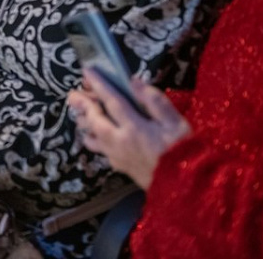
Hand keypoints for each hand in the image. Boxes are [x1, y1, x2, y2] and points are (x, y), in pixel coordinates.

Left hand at [68, 69, 189, 189]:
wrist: (190, 190)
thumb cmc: (186, 153)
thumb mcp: (177, 123)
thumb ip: (155, 102)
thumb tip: (134, 82)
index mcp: (135, 128)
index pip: (112, 101)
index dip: (99, 85)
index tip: (87, 72)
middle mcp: (121, 142)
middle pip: (95, 121)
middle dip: (83, 106)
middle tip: (72, 95)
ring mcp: (119, 157)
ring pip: (93, 139)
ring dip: (85, 125)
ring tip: (78, 115)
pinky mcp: (122, 168)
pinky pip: (102, 152)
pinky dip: (95, 142)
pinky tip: (96, 139)